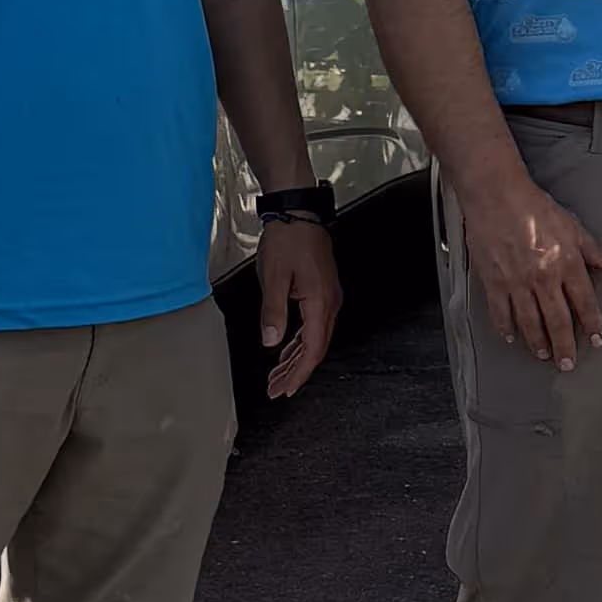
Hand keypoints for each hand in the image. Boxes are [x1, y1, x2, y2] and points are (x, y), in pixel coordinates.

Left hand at [252, 210, 343, 400]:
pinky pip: (314, 325)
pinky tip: (287, 349)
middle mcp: (330, 303)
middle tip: (277, 389)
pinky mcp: (322, 291)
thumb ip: (273, 312)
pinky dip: (300, 342)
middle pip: (315, 349)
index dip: (298, 374)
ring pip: (315, 338)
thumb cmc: (288, 239)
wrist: (298, 212)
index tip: (284, 389)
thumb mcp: (274, 277)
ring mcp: (328, 297)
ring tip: (278, 375)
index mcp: (320, 303)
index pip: (311, 350)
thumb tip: (271, 342)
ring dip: (296, 358)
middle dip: (296, 372)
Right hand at [454, 158, 601, 366]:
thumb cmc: (533, 206)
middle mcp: (544, 278)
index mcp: (566, 264)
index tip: (596, 340)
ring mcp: (517, 282)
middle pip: (558, 321)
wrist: (496, 195)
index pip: (585, 302)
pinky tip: (512, 337)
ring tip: (544, 355)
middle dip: (565, 346)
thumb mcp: (572, 225)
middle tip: (568, 363)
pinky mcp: (494, 281)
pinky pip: (501, 312)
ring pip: (531, 323)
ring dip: (539, 342)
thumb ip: (593, 249)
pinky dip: (506, 328)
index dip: (592, 324)